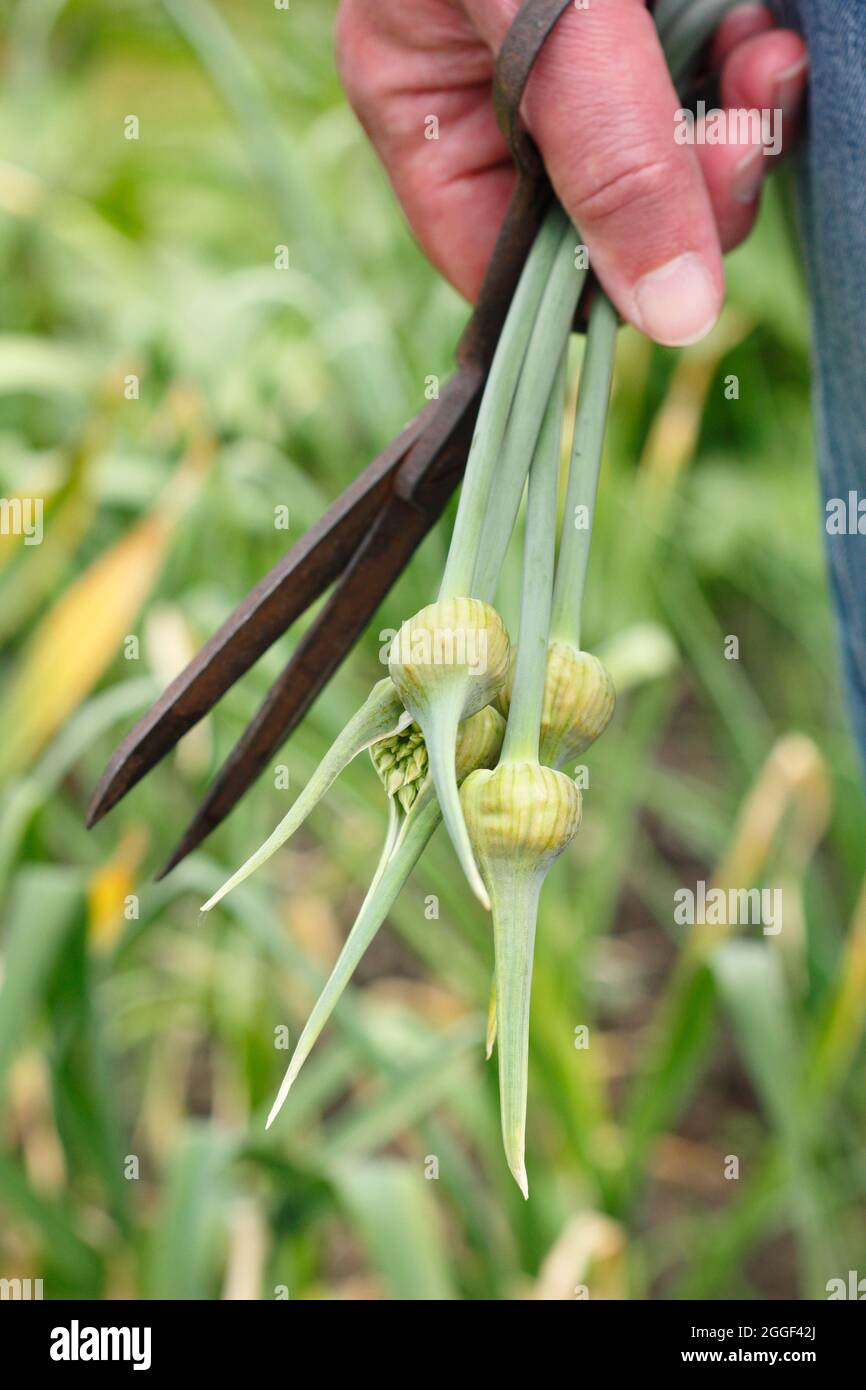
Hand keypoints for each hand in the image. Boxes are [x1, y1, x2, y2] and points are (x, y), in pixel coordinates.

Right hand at [335, 0, 807, 345]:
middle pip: (599, 222)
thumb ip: (601, 154)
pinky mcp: (656, 27)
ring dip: (736, 128)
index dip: (585, 281)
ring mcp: (585, 63)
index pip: (500, 256)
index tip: (669, 262)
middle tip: (744, 125)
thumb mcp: (545, 9)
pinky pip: (711, 93)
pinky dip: (751, 75)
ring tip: (769, 53)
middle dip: (685, 191)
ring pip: (667, 166)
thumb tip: (670, 314)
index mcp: (428, 103)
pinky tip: (770, 34)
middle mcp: (502, 97)